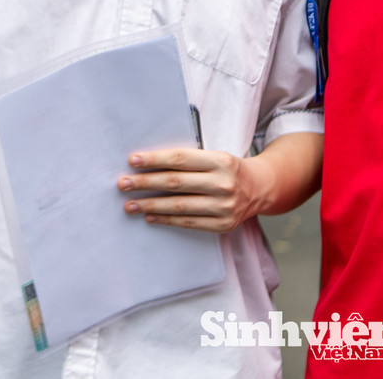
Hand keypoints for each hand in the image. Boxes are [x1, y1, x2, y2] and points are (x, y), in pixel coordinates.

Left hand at [118, 147, 272, 232]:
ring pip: (179, 206)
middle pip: (176, 183)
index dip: (155, 160)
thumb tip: (149, 165)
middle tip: (123, 183)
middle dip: (145, 183)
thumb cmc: (228, 169)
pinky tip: (150, 216)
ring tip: (130, 204)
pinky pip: (187, 222)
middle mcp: (223, 184)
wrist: (260, 188)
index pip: (180, 160)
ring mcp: (224, 206)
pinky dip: (166, 219)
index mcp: (220, 161)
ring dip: (150, 205)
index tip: (133, 161)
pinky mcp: (222, 225)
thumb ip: (188, 161)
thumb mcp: (214, 157)